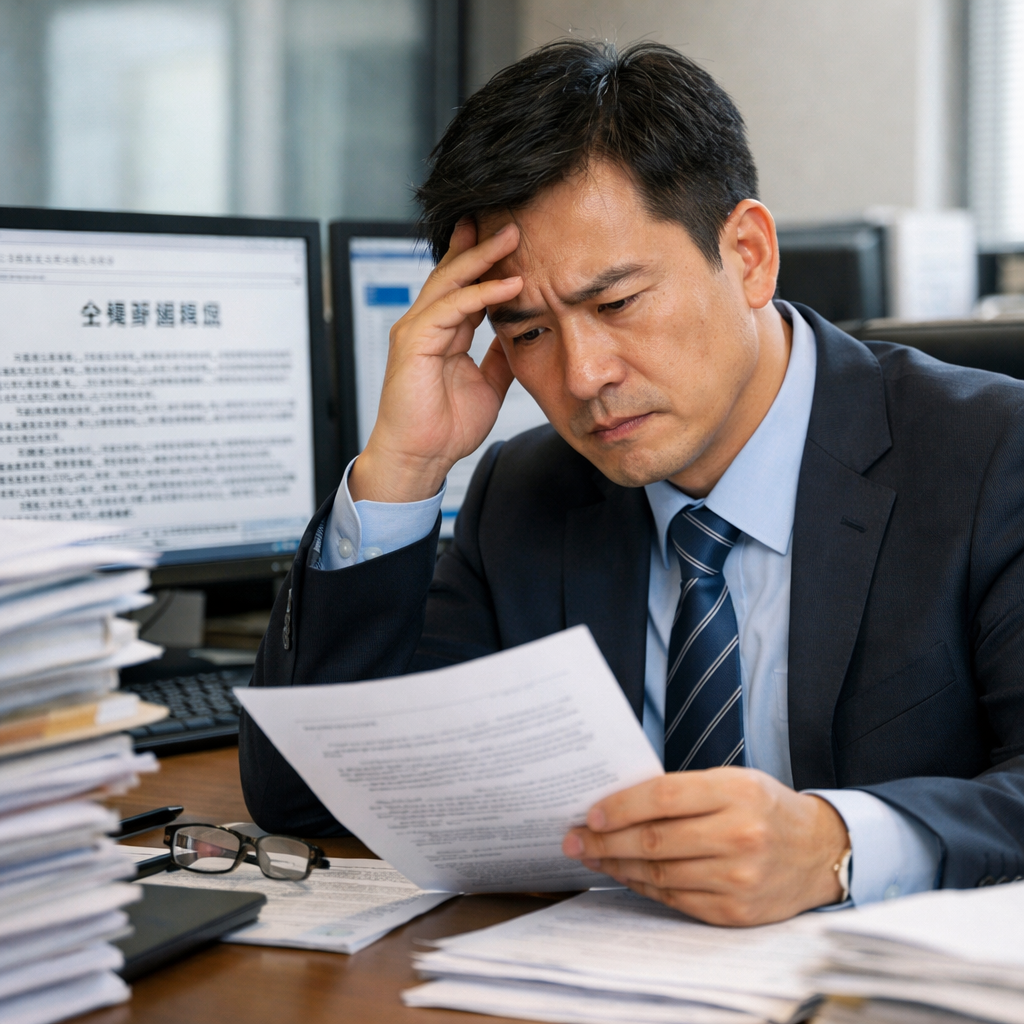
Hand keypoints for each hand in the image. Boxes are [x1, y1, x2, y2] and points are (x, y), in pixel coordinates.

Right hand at [349, 220, 522, 503]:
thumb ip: (499, 356)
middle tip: (513, 223)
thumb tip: (521, 335)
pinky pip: (451, 308)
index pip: (464, 286)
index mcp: (443, 333)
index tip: (513, 243)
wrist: (421, 458)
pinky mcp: (413, 342)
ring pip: (450, 281)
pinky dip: (480, 294)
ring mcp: (416, 330)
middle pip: (454, 273)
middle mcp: (426, 325)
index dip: (486, 263)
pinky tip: (508, 285)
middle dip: (482, 246)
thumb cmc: (444, 429)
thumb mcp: (487, 384)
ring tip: (513, 238)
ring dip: (483, 259)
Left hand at [562, 767, 848, 925]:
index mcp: (736, 792)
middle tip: (573, 840)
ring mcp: (738, 878)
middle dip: (604, 841)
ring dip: (617, 865)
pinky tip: (624, 874)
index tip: (589, 814)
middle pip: (654, 840)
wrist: (820, 852)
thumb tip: (617, 803)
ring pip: (659, 873)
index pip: (662, 796)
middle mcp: (740, 835)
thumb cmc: (764, 807)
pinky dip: (643, 887)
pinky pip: (674, 899)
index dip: (619, 807)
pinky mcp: (735, 911)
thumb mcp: (732, 781)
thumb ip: (682, 789)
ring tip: (591, 857)